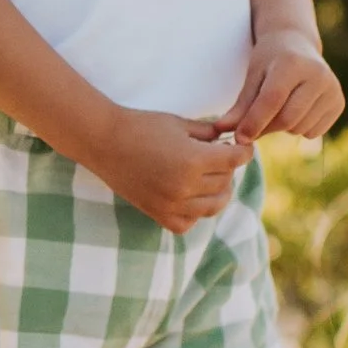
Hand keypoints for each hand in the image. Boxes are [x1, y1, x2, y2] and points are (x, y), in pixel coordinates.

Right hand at [89, 106, 255, 235]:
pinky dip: (195, 212)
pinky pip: (188, 223)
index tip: (242, 148)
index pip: (235, 161)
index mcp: (193, 160)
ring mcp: (171, 204)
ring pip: (213, 206)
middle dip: (227, 168)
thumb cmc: (141, 126)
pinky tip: (190, 197)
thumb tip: (230, 142)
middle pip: (226, 182)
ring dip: (218, 192)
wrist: (103, 141)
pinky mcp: (157, 214)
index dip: (243, 153)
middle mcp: (185, 186)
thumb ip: (209, 134)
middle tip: (219, 157)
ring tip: (211, 178)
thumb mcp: (180, 124)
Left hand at [214, 34, 344, 144]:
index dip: (254, 122)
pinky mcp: (339, 102)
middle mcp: (318, 74)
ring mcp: (332, 88)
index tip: (239, 138)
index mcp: (292, 63)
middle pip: (287, 119)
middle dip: (266, 128)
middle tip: (255, 125)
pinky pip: (314, 132)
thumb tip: (221, 130)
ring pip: (300, 128)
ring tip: (279, 107)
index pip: (272, 100)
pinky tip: (296, 110)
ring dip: (283, 127)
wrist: (298, 44)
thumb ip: (240, 105)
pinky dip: (300, 128)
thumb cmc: (270, 59)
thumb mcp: (253, 75)